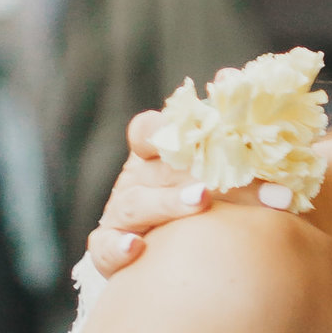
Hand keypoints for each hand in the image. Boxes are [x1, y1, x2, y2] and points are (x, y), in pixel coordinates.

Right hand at [86, 112, 269, 276]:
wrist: (182, 255)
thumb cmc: (205, 196)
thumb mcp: (217, 163)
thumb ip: (226, 126)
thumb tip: (227, 77)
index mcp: (156, 155)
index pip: (146, 131)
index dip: (160, 126)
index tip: (185, 124)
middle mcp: (135, 180)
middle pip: (156, 170)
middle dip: (195, 172)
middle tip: (226, 174)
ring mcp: (119, 214)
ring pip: (134, 205)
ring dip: (166, 203)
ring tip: (201, 200)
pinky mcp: (108, 250)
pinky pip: (104, 248)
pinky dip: (116, 248)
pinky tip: (136, 248)